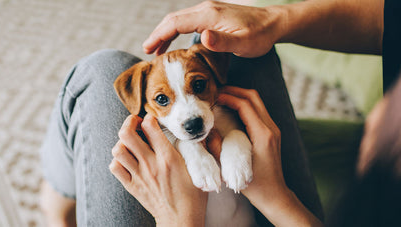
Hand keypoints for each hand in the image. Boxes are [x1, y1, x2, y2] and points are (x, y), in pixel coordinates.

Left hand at [109, 115, 206, 226]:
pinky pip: (115, 167)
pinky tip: (127, 159)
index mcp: (169, 157)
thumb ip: (197, 149)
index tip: (152, 120)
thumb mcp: (198, 169)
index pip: (150, 126)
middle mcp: (151, 164)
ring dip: (122, 142)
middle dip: (129, 122)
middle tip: (135, 123)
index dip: (149, 118)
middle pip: (127, 134)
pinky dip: (118, 160)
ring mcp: (139, 175)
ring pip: (118, 150)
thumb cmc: (193, 196)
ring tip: (131, 142)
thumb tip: (198, 133)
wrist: (181, 220)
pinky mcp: (132, 186)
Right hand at [143, 1, 281, 56]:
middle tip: (147, 51)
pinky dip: (176, 31)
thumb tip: (202, 37)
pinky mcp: (213, 15)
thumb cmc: (260, 36)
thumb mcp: (243, 43)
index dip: (159, 36)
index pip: (175, 23)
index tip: (147, 50)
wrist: (274, 23)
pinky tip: (176, 44)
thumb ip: (222, 41)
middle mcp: (206, 9)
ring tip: (157, 50)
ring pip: (179, 19)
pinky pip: (188, 21)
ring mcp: (209, 11)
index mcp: (209, 15)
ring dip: (166, 33)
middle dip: (158, 34)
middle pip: (173, 19)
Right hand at [216, 86, 283, 201]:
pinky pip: (257, 111)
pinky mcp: (271, 133)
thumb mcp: (232, 169)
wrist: (275, 195)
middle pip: (253, 97)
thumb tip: (207, 131)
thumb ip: (217, 148)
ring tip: (221, 98)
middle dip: (234, 91)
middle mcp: (271, 128)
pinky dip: (244, 105)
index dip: (228, 97)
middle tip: (216, 92)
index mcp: (263, 134)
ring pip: (256, 102)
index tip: (214, 97)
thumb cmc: (255, 186)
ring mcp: (273, 129)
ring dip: (239, 96)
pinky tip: (230, 110)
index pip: (245, 105)